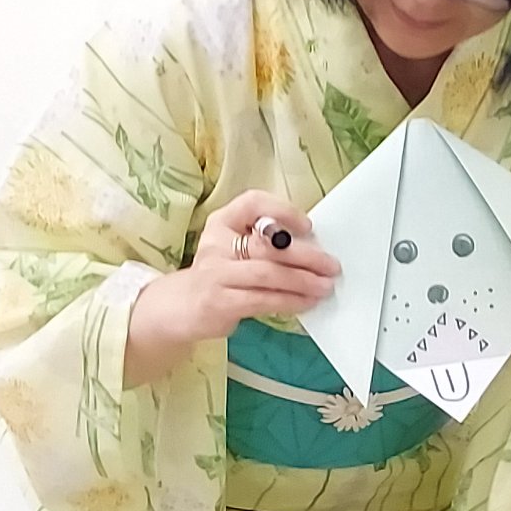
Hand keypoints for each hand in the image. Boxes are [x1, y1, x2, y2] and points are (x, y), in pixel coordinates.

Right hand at [124, 192, 339, 385]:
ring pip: (267, 274)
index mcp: (222, 222)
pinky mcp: (221, 301)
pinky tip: (307, 302)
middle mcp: (217, 243)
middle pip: (266, 244)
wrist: (180, 307)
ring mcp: (216, 273)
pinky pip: (262, 300)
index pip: (252, 203)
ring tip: (324, 286)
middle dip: (305, 255)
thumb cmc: (219, 275)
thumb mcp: (234, 249)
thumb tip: (312, 248)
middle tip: (331, 265)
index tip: (308, 226)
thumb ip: (264, 244)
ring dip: (302, 281)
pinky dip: (290, 301)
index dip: (282, 211)